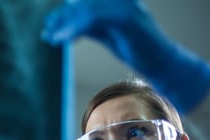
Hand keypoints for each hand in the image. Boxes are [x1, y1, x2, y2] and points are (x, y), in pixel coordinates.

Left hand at [41, 0, 209, 113]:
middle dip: (62, 18)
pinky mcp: (126, 19)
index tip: (51, 24)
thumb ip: (93, 27)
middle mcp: (122, 1)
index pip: (87, 3)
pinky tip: (64, 39)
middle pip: (84, 4)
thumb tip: (70, 25)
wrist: (162, 63)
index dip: (67, 12)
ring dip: (65, 24)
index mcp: (118, 3)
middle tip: (47, 31)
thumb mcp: (110, 34)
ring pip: (86, 9)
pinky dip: (75, 29)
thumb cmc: (138, 49)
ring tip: (51, 37)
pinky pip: (94, 18)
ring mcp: (125, 7)